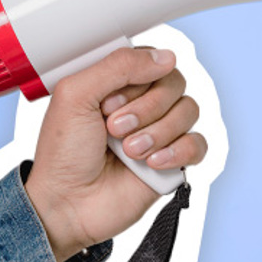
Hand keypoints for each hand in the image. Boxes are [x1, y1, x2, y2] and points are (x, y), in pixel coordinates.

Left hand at [24, 47, 207, 261]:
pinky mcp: (172, 162)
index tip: (109, 101)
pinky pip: (198, 144)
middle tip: (114, 129)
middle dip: (146, 107)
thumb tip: (165, 57)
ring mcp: (159, 133)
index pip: (152, 60)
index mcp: (118, 84)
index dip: (138, 78)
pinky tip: (152, 163)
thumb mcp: (75, 95)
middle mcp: (142, 104)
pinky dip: (178, 151)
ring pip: (189, 111)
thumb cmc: (62, 154)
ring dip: (158, 131)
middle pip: (174, 83)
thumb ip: (118, 66)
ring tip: (129, 151)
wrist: (66, 205)